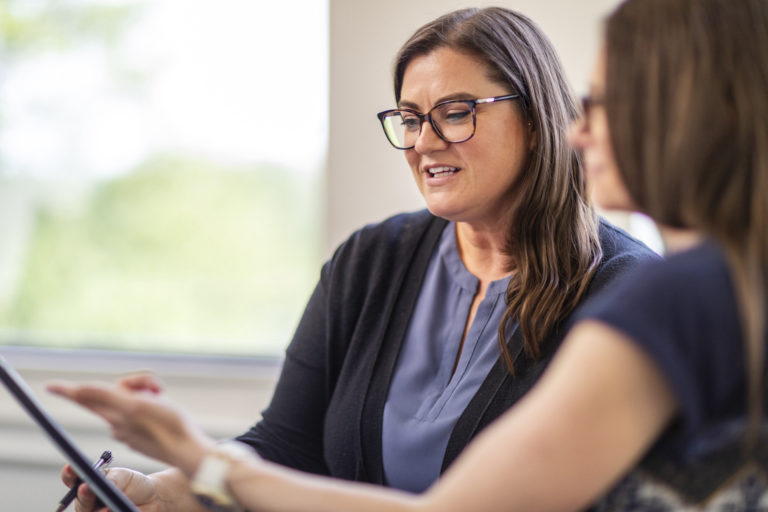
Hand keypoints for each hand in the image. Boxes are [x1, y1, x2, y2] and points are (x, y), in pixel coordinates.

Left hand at [48, 373, 214, 475]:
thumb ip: (107, 396)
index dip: (68, 390)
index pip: (86, 397)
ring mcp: (130, 426)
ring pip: (132, 396)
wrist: (188, 448)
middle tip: (158, 388)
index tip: (50, 386)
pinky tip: (165, 408)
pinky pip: (142, 408)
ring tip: (164, 398)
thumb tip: (79, 390)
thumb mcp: (136, 405)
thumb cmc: (168, 426)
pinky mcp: (142, 430)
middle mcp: (117, 421)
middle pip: (117, 390)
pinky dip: (154, 401)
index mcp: (114, 414)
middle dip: (137, 382)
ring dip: (147, 390)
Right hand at [61, 464, 164, 511]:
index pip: (72, 479)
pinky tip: (116, 511)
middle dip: (84, 495)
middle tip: (86, 488)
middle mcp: (87, 502)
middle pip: (81, 503)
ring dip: (98, 511)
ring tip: (107, 509)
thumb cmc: (131, 484)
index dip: (69, 473)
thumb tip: (106, 485)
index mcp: (88, 484)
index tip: (71, 467)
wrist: (150, 499)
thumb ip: (112, 480)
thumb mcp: (123, 476)